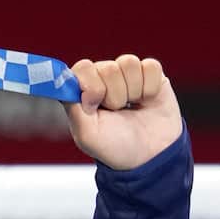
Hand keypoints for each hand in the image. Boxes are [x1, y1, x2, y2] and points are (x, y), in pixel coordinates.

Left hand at [64, 56, 182, 170]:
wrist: (150, 156)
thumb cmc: (115, 147)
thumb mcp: (87, 135)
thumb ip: (73, 108)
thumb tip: (68, 82)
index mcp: (83, 90)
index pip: (82, 68)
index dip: (90, 85)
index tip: (95, 105)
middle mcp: (103, 78)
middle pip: (107, 67)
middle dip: (114, 95)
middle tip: (117, 112)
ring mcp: (127, 74)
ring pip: (128, 63)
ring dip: (132, 90)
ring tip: (132, 107)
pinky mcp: (151, 73)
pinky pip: (150, 66)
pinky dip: (150, 87)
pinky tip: (147, 100)